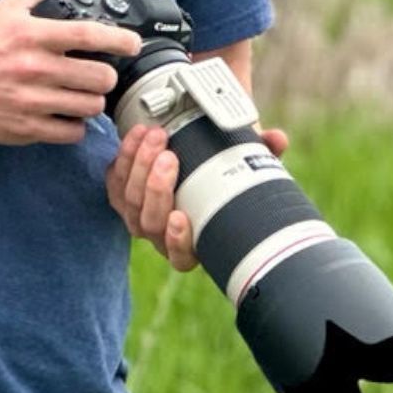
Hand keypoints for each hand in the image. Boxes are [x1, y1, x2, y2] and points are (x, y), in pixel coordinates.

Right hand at [0, 0, 141, 145]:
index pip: (89, 35)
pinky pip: (71, 132)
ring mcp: (30, 101)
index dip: (120, 40)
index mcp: (32, 34)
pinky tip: (65, 113)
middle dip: (106, 75)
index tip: (132, 43)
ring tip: (81, 93)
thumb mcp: (10, 6)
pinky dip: (75, 125)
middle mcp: (33, 68)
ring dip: (92, 100)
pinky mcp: (25, 128)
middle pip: (99, 77)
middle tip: (98, 73)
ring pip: (90, 107)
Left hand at [109, 123, 291, 272]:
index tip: (180, 217)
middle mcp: (160, 235)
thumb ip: (263, 156)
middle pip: (149, 220)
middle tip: (169, 156)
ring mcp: (137, 216)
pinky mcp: (119, 194)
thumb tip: (277, 140)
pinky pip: (114, 180)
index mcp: (192, 244)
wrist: (188, 161)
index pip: (181, 257)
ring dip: (139, 165)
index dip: (177, 242)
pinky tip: (138, 135)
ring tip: (156, 136)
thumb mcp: (247, 169)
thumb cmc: (222, 177)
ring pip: (129, 200)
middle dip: (156, 187)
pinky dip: (125, 155)